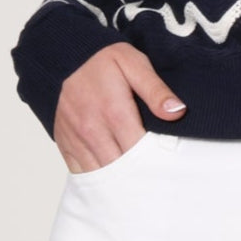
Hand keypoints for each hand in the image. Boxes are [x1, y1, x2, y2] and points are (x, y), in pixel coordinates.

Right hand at [52, 44, 186, 173]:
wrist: (63, 58)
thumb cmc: (102, 61)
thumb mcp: (134, 64)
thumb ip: (155, 90)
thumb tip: (177, 112)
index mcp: (114, 111)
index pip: (140, 150)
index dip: (155, 159)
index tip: (166, 161)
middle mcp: (92, 129)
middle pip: (121, 168)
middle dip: (139, 174)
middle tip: (155, 177)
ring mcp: (76, 139)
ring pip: (101, 175)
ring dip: (119, 180)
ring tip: (137, 182)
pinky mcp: (65, 144)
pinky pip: (81, 173)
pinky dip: (97, 179)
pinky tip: (113, 179)